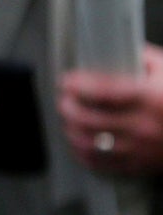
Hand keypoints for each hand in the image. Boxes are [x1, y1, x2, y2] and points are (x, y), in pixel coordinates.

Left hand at [60, 45, 162, 176]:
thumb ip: (145, 58)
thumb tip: (120, 49)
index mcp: (149, 99)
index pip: (104, 92)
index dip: (79, 85)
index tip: (67, 80)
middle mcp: (141, 126)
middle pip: (89, 120)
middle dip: (69, 107)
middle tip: (65, 99)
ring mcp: (138, 148)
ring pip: (89, 144)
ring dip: (71, 131)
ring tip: (68, 120)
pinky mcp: (138, 164)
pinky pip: (101, 164)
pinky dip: (84, 153)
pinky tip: (79, 143)